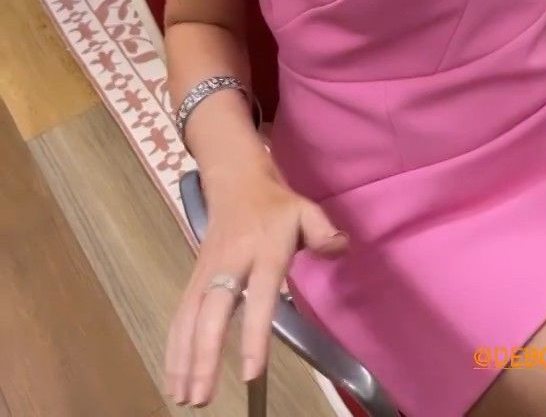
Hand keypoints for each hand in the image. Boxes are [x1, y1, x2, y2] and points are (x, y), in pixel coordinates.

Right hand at [164, 162, 348, 407]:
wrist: (236, 181)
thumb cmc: (275, 205)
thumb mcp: (305, 210)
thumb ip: (323, 232)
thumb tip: (339, 248)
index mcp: (262, 250)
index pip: (258, 295)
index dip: (253, 333)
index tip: (250, 373)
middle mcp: (230, 263)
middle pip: (213, 310)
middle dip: (205, 354)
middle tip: (201, 396)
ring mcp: (207, 272)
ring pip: (190, 316)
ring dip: (183, 358)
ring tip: (184, 397)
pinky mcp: (194, 278)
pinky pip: (181, 315)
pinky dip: (174, 347)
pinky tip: (174, 377)